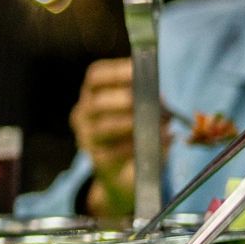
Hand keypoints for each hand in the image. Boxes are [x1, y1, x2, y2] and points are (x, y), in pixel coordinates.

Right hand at [68, 58, 170, 215]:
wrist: (123, 173)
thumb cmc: (133, 134)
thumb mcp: (140, 113)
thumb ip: (147, 102)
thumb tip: (160, 99)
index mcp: (92, 96)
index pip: (96, 77)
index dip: (116, 72)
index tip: (138, 70)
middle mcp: (83, 114)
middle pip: (96, 102)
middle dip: (123, 100)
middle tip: (148, 101)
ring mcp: (87, 138)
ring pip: (104, 126)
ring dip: (134, 124)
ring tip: (161, 124)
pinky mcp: (97, 159)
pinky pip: (115, 151)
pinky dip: (138, 146)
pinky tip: (159, 141)